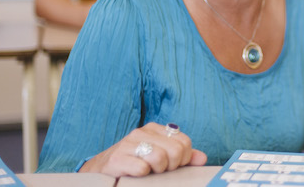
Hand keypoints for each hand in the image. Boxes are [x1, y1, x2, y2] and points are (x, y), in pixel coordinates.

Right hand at [80, 122, 207, 176]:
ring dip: (157, 171)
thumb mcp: (159, 156)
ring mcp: (128, 144)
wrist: (101, 170)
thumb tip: (202, 158)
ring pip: (160, 158)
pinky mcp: (117, 158)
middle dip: (171, 166)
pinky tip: (136, 174)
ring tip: (148, 172)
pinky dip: (142, 175)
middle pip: (176, 151)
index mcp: (155, 129)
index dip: (183, 159)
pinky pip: (142, 168)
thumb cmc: (134, 163)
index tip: (172, 165)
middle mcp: (142, 132)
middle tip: (160, 170)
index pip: (184, 142)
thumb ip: (182, 156)